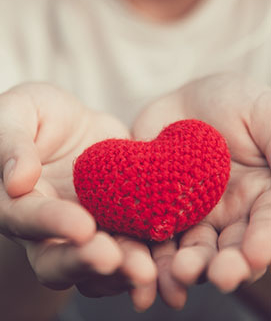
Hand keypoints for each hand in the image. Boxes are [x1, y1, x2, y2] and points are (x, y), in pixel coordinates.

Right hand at [0, 83, 156, 310]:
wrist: (67, 126)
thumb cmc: (34, 114)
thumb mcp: (14, 110)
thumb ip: (7, 140)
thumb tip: (16, 181)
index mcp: (4, 200)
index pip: (21, 217)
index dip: (49, 223)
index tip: (82, 226)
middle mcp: (36, 228)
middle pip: (52, 260)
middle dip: (83, 263)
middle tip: (113, 260)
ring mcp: (73, 234)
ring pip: (90, 268)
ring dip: (117, 273)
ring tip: (146, 271)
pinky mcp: (107, 228)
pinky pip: (121, 252)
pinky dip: (141, 260)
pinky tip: (162, 261)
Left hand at [132, 73, 270, 307]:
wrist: (180, 103)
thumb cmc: (230, 101)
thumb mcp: (264, 114)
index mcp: (262, 196)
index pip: (267, 225)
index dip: (262, 243)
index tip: (254, 257)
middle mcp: (229, 215)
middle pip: (229, 247)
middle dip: (224, 265)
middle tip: (218, 278)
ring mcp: (191, 216)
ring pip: (190, 248)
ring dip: (186, 267)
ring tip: (178, 278)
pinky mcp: (157, 212)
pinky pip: (152, 235)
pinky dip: (149, 253)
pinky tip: (146, 268)